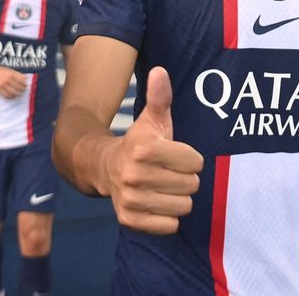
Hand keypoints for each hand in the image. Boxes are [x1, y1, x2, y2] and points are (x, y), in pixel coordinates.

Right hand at [0, 68, 27, 98]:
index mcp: (11, 74)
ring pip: (13, 92)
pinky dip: (11, 97)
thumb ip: (17, 74)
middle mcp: (7, 79)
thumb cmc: (1, 71)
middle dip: (22, 90)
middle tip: (24, 91)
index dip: (24, 84)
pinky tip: (13, 96)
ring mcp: (2, 84)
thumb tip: (26, 78)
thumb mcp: (9, 70)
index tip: (26, 86)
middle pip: (18, 87)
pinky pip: (6, 95)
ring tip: (20, 94)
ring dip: (18, 94)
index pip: (21, 80)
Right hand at [100, 67, 202, 234]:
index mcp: (143, 148)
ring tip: (163, 188)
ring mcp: (130, 199)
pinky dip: (167, 218)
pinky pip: (169, 226)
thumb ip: (159, 96)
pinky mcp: (128, 220)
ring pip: (183, 207)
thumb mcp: (151, 119)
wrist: (103, 168)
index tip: (174, 155)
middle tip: (169, 172)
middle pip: (192, 185)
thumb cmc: (138, 142)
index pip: (195, 161)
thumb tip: (160, 71)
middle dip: (185, 178)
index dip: (189, 158)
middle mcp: (134, 174)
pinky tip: (156, 203)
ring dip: (178, 198)